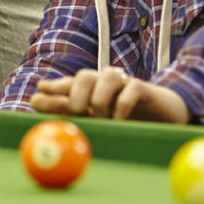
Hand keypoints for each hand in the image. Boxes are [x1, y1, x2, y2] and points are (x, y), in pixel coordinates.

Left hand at [30, 67, 189, 123]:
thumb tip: (46, 127)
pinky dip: (121, 107)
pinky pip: (128, 91)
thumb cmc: (130, 120)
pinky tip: (120, 120)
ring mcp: (124, 83)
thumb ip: (75, 120)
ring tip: (103, 119)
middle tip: (76, 111)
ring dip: (100, 101)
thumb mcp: (99, 123)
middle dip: (75, 94)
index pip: (68, 85)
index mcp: (92, 91)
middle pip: (84, 76)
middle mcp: (105, 83)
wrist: (166, 116)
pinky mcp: (143, 88)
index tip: (37, 94)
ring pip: (105, 77)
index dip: (53, 88)